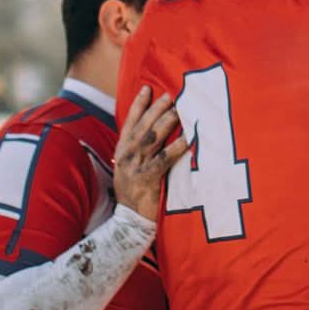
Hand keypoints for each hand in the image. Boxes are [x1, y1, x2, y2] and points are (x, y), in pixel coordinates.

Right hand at [113, 87, 187, 220]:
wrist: (129, 221)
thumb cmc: (135, 191)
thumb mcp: (130, 167)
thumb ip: (140, 148)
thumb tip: (157, 127)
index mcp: (122, 151)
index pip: (129, 122)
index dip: (138, 104)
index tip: (148, 88)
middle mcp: (126, 156)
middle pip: (143, 126)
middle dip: (157, 109)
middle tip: (171, 95)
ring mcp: (135, 167)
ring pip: (151, 138)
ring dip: (166, 122)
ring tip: (180, 109)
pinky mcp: (146, 179)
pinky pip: (163, 160)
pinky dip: (175, 148)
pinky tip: (186, 138)